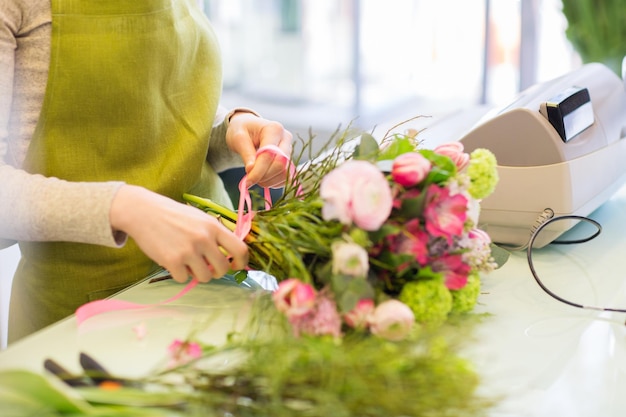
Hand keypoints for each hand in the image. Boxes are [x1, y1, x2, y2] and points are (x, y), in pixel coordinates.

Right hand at [110, 185, 247, 282]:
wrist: (144, 212)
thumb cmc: (174, 216)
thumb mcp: (201, 218)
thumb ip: (216, 234)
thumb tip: (230, 255)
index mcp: (214, 227)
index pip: (240, 249)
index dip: (241, 262)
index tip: (236, 266)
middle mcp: (204, 239)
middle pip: (223, 268)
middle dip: (217, 272)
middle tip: (208, 267)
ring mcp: (188, 251)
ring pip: (205, 277)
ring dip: (198, 274)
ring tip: (188, 262)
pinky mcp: (172, 261)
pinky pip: (184, 278)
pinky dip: (180, 274)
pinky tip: (173, 261)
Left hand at [225, 112, 292, 187]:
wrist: (249, 128)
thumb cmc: (242, 130)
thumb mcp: (238, 138)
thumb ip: (246, 154)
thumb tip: (251, 170)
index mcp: (274, 129)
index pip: (269, 155)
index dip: (258, 171)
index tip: (246, 182)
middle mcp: (286, 138)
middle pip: (281, 165)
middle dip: (264, 177)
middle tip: (250, 179)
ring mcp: (290, 150)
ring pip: (285, 174)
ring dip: (269, 181)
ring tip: (255, 177)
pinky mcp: (290, 160)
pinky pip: (287, 177)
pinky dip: (274, 182)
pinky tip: (263, 178)